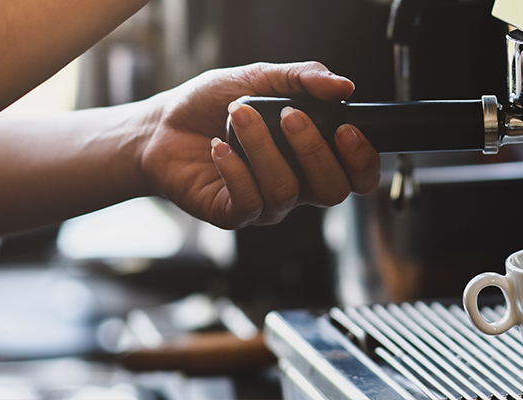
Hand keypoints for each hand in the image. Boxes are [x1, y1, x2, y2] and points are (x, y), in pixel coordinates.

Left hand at [141, 62, 380, 228]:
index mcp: (310, 157)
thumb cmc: (211, 105)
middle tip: (290, 116)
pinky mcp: (232, 214)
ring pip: (285, 190)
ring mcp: (264, 204)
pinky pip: (249, 201)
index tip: (345, 129)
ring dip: (264, 148)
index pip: (356, 175)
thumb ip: (303, 78)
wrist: (161, 125)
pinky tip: (219, 147)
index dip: (361, 160)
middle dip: (315, 151)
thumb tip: (343, 84)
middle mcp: (295, 185)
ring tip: (239, 116)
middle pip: (331, 191)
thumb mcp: (259, 78)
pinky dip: (235, 170)